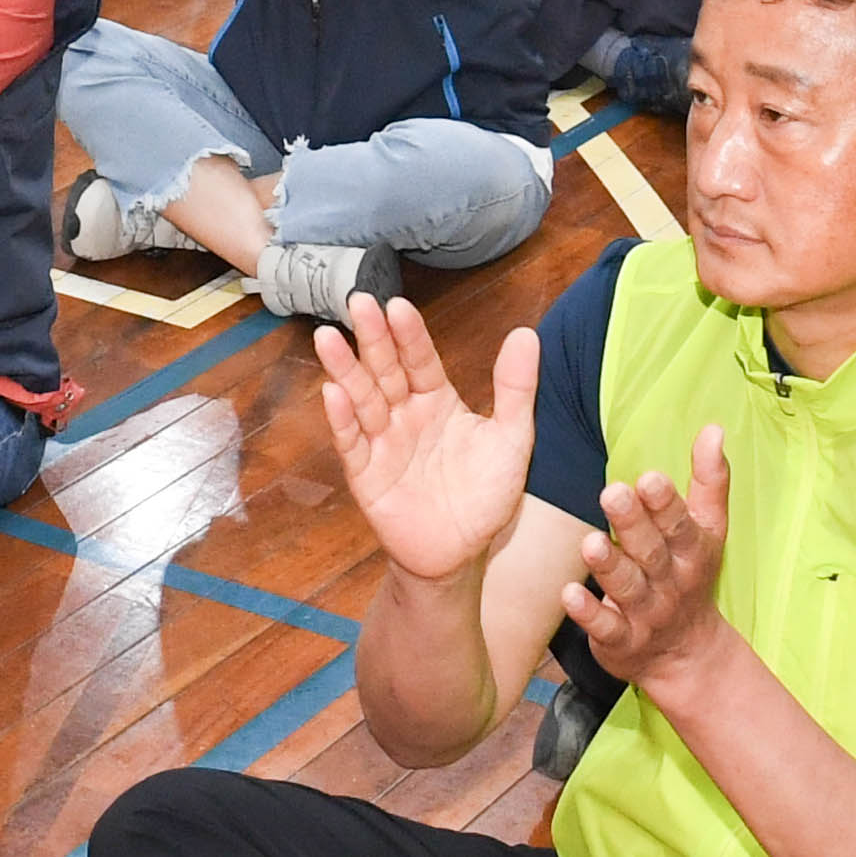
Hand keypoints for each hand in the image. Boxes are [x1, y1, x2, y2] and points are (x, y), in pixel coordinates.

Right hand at [312, 300, 537, 584]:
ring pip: (361, 399)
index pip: (420, 359)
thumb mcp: (512, 440)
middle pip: (385, 369)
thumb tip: (526, 333)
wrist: (461, 554)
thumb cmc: (486, 495)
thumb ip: (516, 389)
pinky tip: (331, 394)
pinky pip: (352, 443)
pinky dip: (342, 420)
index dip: (409, 334)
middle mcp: (405, 414)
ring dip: (345, 369)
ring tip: (328, 338)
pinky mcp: (366, 475)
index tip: (397, 305)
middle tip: (358, 302)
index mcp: (437, 400)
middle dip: (371, 338)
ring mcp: (382, 442)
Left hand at [566, 427, 738, 691]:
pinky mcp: (621, 641)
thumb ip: (709, 481)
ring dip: (609, 567)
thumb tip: (714, 429)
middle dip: (633, 524)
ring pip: (627, 589)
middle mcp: (670, 582)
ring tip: (589, 544)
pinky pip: (605, 628)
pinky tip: (569, 594)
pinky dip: (588, 613)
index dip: (666, 503)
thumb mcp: (708, 531)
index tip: (649, 478)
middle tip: (612, 494)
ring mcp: (646, 614)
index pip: (680, 524)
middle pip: (652, 552)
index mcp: (692, 551)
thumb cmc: (689, 576)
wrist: (686, 655)